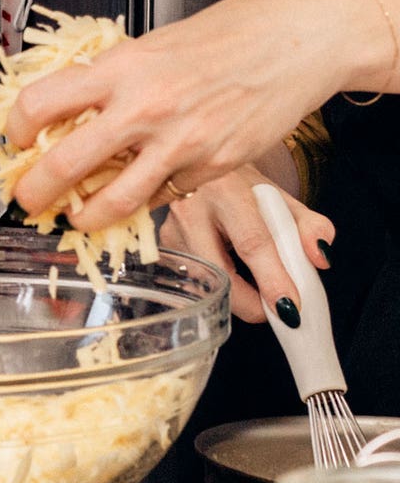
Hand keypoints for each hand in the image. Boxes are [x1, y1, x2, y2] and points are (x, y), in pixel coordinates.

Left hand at [7, 0, 376, 231]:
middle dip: (34, 192)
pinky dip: (142, 202)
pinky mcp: (210, 168)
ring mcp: (179, 144)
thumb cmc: (224, 36)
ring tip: (76, 215)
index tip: (16, 140)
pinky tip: (135, 195)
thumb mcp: (151, 46)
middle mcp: (144, 108)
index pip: (41, 103)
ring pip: (113, 200)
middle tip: (27, 199)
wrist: (292, 42)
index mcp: (121, 68)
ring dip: (84, 215)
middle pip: (64, 164)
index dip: (17, 129)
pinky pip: (161, 197)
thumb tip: (67, 110)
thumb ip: (111, 80)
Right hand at [158, 166, 331, 322]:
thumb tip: (319, 258)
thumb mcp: (282, 199)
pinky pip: (195, 281)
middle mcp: (191, 208)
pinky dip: (219, 289)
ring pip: (206, 283)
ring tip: (256, 288)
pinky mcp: (162, 247)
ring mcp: (170, 230)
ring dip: (237, 297)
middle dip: (252, 304)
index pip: (251, 241)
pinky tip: (231, 278)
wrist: (200, 169)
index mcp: (226, 190)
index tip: (290, 306)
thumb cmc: (243, 188)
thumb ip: (310, 227)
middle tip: (276, 313)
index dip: (272, 277)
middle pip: (220, 273)